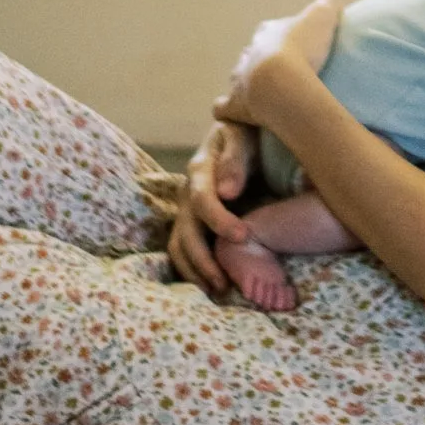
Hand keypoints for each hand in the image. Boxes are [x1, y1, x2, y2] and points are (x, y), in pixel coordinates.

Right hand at [167, 119, 256, 296]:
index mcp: (200, 169)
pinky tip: (211, 285)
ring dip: (195, 272)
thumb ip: (236, 158)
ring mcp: (187, 210)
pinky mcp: (192, 223)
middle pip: (186, 233)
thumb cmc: (245, 133)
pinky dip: (194, 271)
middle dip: (204, 260)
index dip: (220, 221)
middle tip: (226, 283)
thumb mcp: (243, 134)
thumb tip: (226, 192)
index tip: (243, 237)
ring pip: (179, 248)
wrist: (239, 133)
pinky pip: (184, 251)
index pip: (203, 200)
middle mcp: (188, 193)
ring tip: (218, 291)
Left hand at [213, 0, 340, 133]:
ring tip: (266, 98)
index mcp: (267, 32)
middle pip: (252, 54)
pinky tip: (240, 117)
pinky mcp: (233, 106)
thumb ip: (326, 8)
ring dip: (247, 86)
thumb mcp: (323, 16)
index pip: (270, 30)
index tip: (296, 48)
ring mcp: (238, 80)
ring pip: (237, 79)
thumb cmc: (303, 47)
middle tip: (283, 76)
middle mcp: (248, 53)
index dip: (281, 38)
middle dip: (262, 62)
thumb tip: (329, 8)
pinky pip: (223, 108)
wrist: (280, 82)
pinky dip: (228, 110)